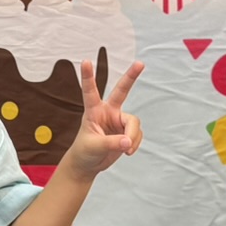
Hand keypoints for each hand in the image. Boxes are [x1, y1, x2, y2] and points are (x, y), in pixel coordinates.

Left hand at [62, 59, 144, 179]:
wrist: (88, 164)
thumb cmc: (85, 151)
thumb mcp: (94, 147)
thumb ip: (111, 143)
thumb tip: (128, 141)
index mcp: (93, 111)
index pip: (90, 92)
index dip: (88, 77)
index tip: (85, 61)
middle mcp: (108, 111)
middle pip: (122, 91)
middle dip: (131, 77)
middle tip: (140, 63)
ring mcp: (118, 120)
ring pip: (134, 123)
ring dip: (132, 137)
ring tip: (125, 150)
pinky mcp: (127, 130)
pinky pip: (137, 135)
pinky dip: (134, 144)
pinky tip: (127, 151)